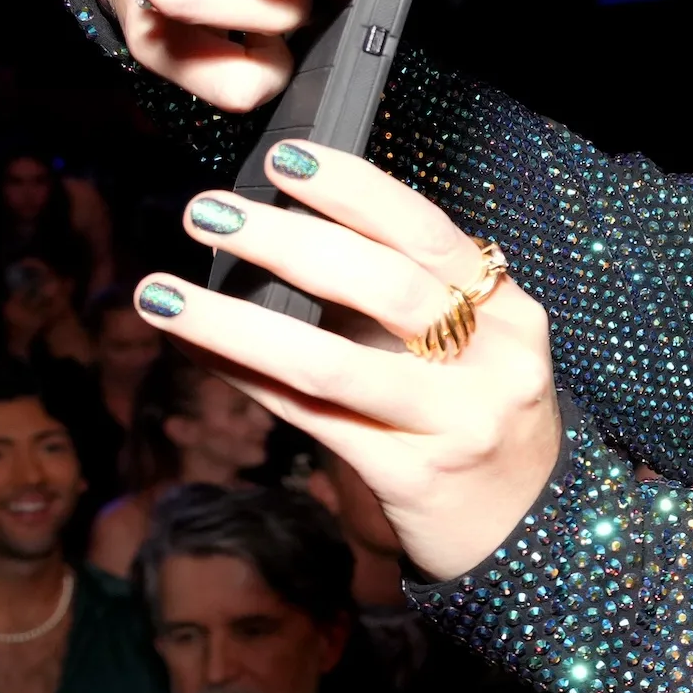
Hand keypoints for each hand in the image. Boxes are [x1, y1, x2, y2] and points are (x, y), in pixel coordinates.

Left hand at [137, 145, 559, 579]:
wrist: (529, 530)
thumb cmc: (479, 421)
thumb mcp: (477, 350)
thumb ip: (410, 300)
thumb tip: (285, 235)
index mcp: (509, 315)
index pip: (428, 234)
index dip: (354, 190)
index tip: (285, 161)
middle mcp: (494, 364)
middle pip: (383, 287)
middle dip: (285, 241)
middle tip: (208, 213)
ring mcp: (457, 424)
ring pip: (330, 362)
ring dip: (234, 322)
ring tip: (163, 293)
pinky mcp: (413, 476)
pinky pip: (311, 418)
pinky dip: (244, 378)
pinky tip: (196, 350)